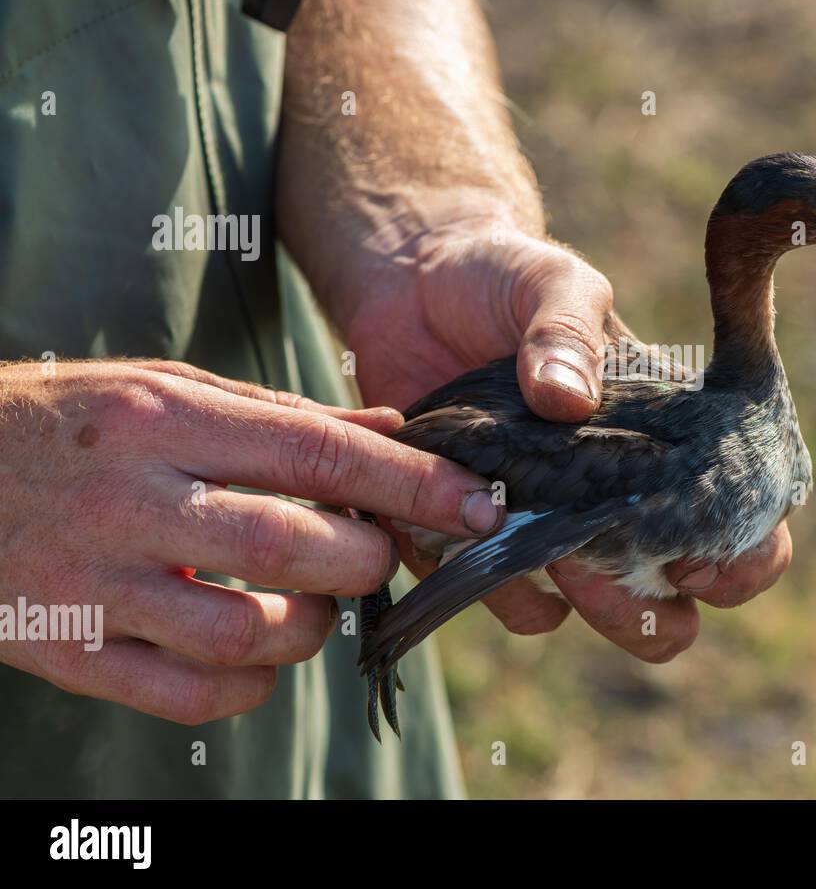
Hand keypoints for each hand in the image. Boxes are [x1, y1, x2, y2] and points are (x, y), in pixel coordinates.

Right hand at [0, 359, 504, 722]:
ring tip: (312, 604)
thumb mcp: (167, 389)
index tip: (478, 504)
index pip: (317, 455)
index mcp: (163, 421)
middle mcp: (130, 500)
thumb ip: (281, 415)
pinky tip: (255, 654)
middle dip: (366, 561)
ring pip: (246, 635)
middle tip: (373, 553)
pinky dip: (249, 687)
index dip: (412, 486)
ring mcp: (93, 584)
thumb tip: (391, 430)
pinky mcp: (68, 650)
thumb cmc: (71, 423)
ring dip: (311, 630)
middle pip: (293, 549)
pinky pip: (188, 695)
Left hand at [341, 223, 793, 661]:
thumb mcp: (553, 283)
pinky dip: (488, 581)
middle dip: (650, 610)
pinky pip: (509, 599)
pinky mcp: (484, 543)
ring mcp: (559, 532)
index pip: (749, 531)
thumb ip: (569, 329)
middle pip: (676, 609)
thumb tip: (566, 399)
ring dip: (578, 601)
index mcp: (674, 448)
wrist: (416, 281)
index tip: (693, 551)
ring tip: (534, 541)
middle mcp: (627, 504)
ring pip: (600, 617)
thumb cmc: (510, 278)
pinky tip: (459, 522)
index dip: (740, 562)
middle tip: (599, 560)